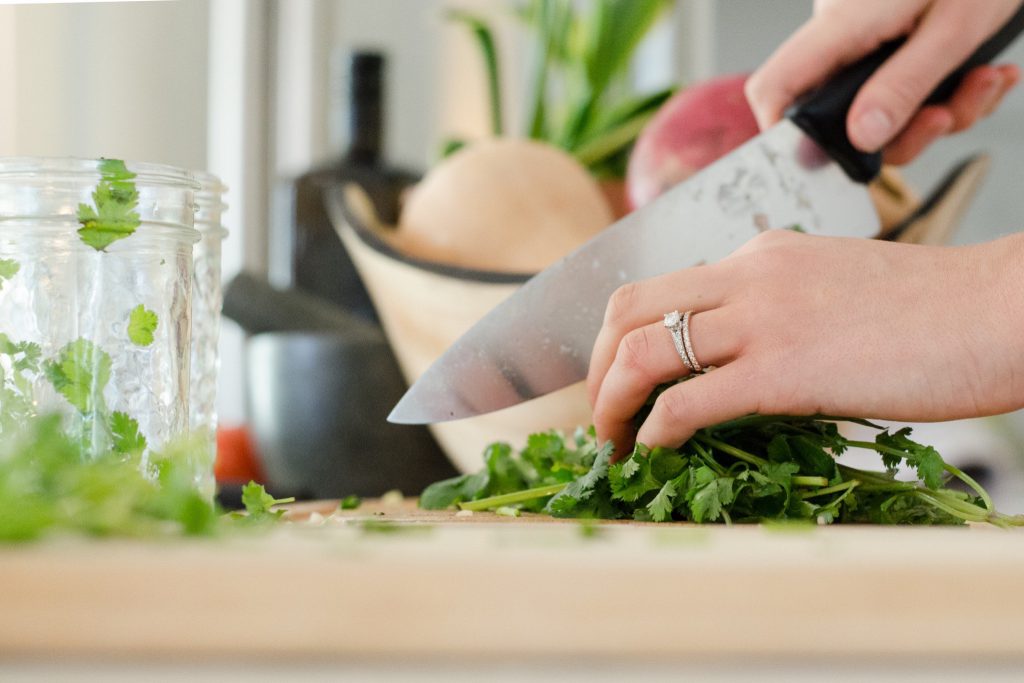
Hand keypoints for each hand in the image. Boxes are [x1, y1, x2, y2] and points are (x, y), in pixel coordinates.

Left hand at [587, 230, 1023, 457]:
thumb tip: (738, 363)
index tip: (618, 380)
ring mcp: (763, 319)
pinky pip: (688, 401)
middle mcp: (748, 275)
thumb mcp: (836, 289)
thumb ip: (778, 311)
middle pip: (627, 309)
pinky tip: (655, 450)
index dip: (620, 338)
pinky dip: (655, 430)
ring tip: (611, 442)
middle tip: (599, 414)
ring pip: (642, 352)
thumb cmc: (935, 313)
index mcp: (759, 254)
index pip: (659, 287)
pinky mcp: (785, 370)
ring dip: (610, 404)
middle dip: (595, 367)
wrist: (1003, 310)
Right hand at [745, 0, 1021, 163]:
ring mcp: (865, 40)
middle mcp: (842, 36)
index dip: (783, 134)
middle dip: (905, 133)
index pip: (775, 87)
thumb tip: (862, 137)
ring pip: (881, 111)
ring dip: (941, 111)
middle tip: (947, 115)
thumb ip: (905, 84)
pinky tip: (981, 73)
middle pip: (839, 116)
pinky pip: (904, 90)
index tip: (822, 163)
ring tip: (984, 81)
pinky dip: (949, 93)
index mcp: (842, 24)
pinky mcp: (890, 43)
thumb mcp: (954, 27)